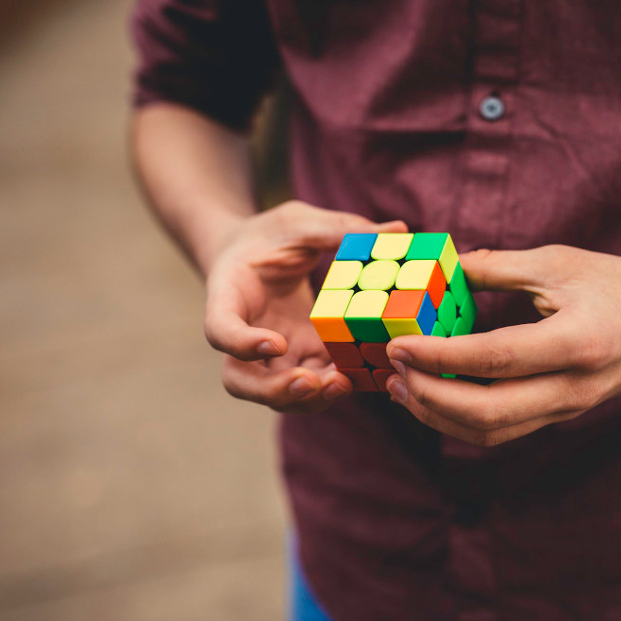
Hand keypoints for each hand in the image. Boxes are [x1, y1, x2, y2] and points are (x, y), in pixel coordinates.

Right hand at [204, 200, 406, 411]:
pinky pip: (313, 384)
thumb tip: (399, 229)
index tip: (277, 342)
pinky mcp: (302, 358)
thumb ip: (340, 229)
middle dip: (275, 390)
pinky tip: (361, 376)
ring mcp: (273, 354)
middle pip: (241, 381)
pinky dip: (332, 387)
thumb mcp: (301, 223)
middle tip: (311, 381)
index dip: (242, 344)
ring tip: (344, 383)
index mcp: (229, 296)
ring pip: (277, 395)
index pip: (220, 330)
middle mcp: (245, 335)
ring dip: (309, 397)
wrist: (259, 252)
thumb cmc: (272, 235)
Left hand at [384, 245, 620, 444]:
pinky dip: (461, 420)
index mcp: (576, 342)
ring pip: (491, 432)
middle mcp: (572, 387)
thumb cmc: (619, 284)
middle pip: (487, 413)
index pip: (494, 359)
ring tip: (402, 388)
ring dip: (439, 416)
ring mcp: (567, 408)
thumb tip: (442, 265)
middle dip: (429, 397)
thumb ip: (497, 267)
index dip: (439, 356)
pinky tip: (435, 397)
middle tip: (394, 371)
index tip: (399, 344)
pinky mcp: (560, 413)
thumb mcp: (559, 262)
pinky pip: (503, 430)